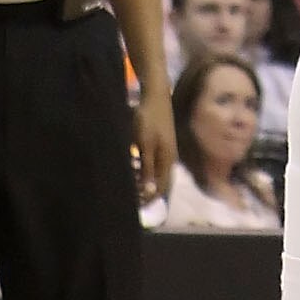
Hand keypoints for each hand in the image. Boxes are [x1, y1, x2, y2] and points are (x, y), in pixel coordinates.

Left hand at [132, 87, 175, 204]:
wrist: (154, 94)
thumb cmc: (148, 119)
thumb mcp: (145, 145)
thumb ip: (148, 168)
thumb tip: (150, 192)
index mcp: (167, 160)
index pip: (160, 188)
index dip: (148, 199)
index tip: (133, 205)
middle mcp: (169, 158)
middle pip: (160, 183)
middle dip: (147, 193)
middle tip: (130, 198)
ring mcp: (166, 150)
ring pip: (156, 173)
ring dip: (144, 182)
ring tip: (130, 185)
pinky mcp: (160, 143)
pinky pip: (153, 163)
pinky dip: (144, 170)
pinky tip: (134, 168)